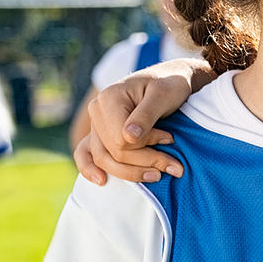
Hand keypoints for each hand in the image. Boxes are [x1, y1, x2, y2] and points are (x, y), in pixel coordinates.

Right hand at [77, 66, 203, 184]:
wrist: (170, 80)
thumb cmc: (170, 84)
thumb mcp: (163, 95)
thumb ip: (146, 115)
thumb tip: (128, 138)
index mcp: (109, 98)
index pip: (121, 140)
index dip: (147, 146)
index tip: (170, 139)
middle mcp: (97, 110)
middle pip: (114, 152)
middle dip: (146, 162)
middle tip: (176, 167)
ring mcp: (96, 123)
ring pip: (104, 158)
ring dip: (131, 173)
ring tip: (157, 176)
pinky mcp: (100, 132)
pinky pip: (86, 153)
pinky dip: (91, 169)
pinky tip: (102, 181)